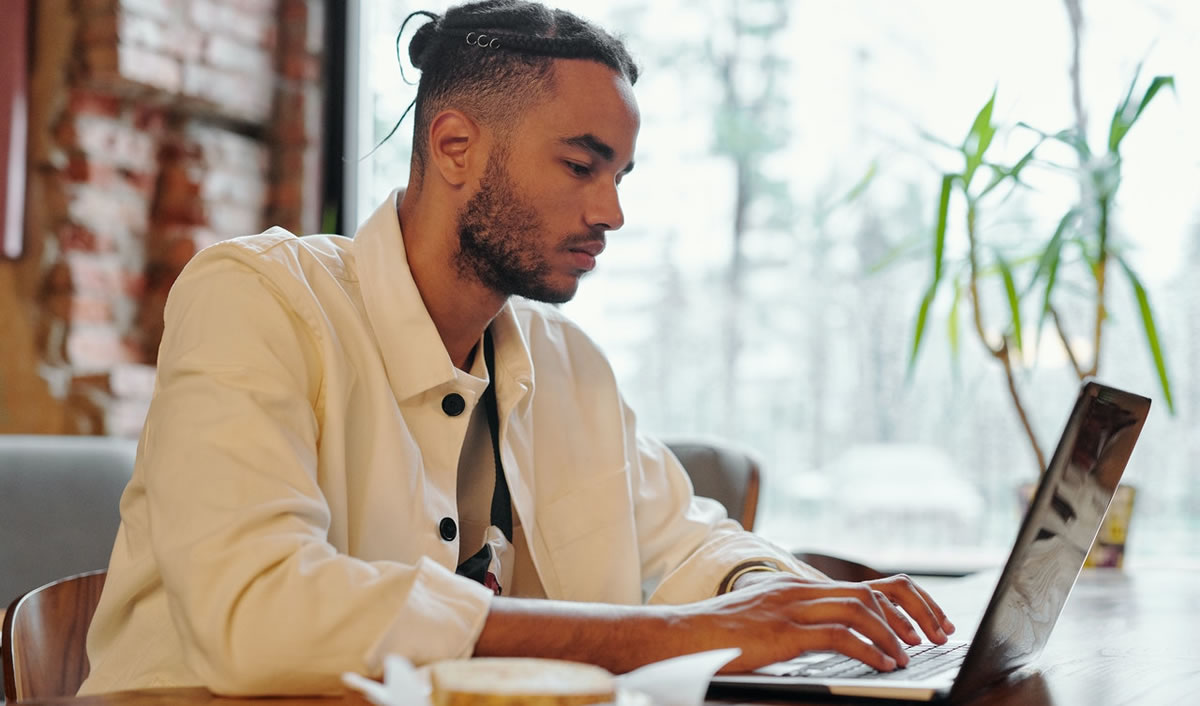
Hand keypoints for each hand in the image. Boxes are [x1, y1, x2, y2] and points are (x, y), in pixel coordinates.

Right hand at [673, 572, 954, 673]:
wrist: (683, 635)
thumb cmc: (721, 635)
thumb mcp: (768, 620)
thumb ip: (800, 621)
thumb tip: (842, 639)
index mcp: (800, 586)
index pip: (867, 585)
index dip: (906, 602)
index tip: (929, 623)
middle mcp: (801, 589)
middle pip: (874, 591)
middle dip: (914, 613)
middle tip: (936, 636)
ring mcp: (792, 607)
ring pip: (861, 609)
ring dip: (894, 634)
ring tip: (911, 655)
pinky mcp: (784, 631)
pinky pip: (840, 635)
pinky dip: (870, 650)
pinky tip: (883, 664)